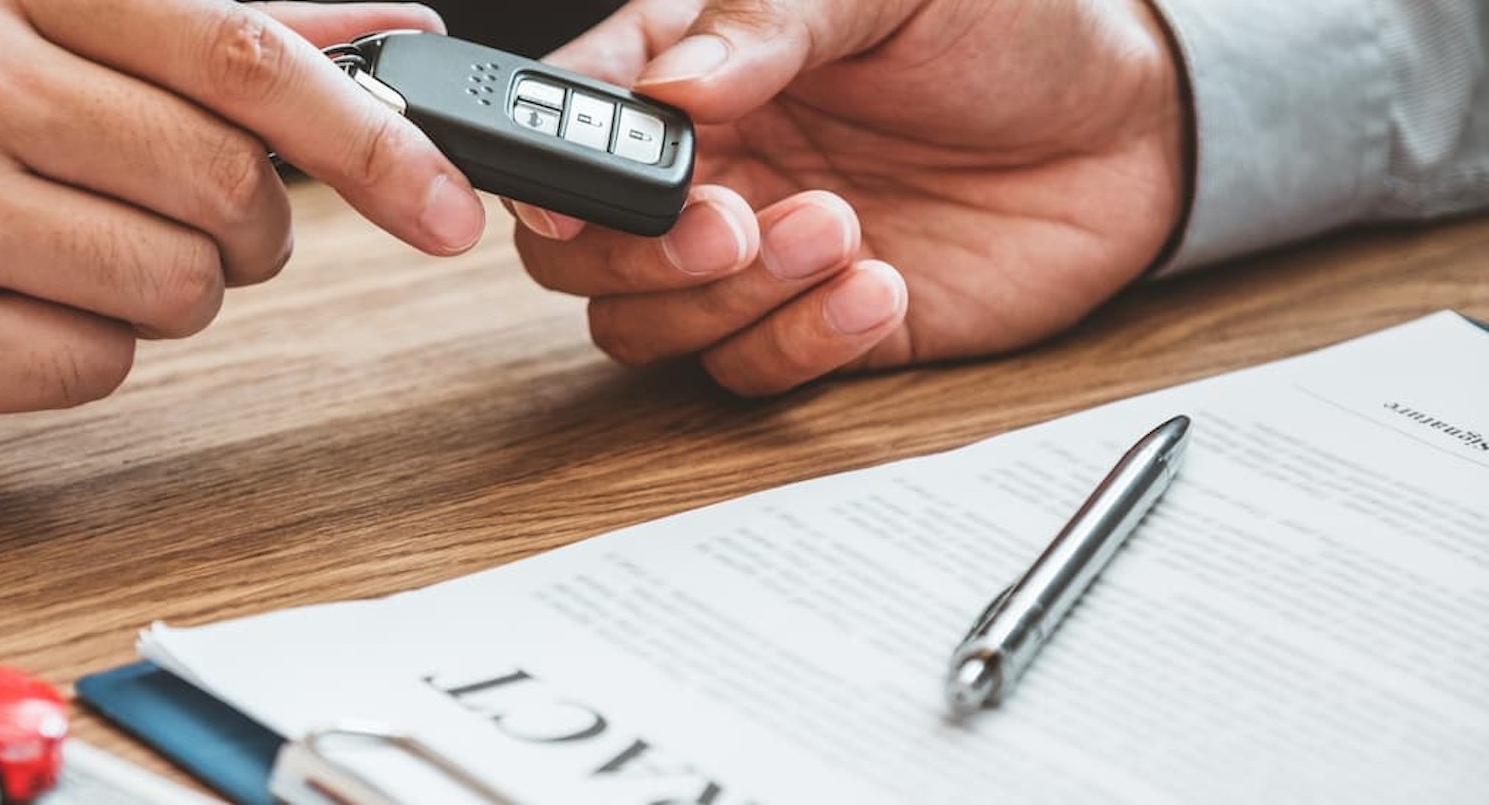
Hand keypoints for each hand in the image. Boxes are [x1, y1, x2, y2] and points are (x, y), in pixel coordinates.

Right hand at [0, 0, 482, 461]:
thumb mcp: (0, 26)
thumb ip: (197, 28)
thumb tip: (385, 28)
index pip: (240, 51)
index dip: (370, 132)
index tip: (443, 193)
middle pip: (228, 182)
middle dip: (241, 224)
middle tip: (182, 218)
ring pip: (180, 286)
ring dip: (157, 290)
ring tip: (55, 253)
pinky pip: (100, 365)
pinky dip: (82, 352)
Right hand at [510, 0, 1186, 394]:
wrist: (1134, 125)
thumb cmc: (1008, 28)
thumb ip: (770, 21)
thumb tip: (669, 85)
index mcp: (692, 69)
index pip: (569, 123)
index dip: (549, 166)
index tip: (587, 184)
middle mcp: (706, 171)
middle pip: (575, 253)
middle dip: (637, 252)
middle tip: (730, 222)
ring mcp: (753, 261)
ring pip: (646, 326)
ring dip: (728, 298)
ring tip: (839, 227)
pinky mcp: (816, 332)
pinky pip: (750, 372)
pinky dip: (802, 343)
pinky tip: (880, 284)